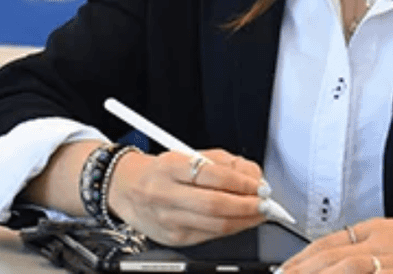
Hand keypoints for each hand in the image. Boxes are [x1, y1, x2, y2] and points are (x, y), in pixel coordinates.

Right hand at [106, 148, 267, 245]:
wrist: (127, 189)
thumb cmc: (162, 170)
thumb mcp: (189, 154)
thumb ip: (224, 164)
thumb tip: (255, 177)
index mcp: (171, 167)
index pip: (212, 175)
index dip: (241, 182)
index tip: (259, 184)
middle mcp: (166, 194)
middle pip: (216, 205)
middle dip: (248, 206)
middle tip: (266, 203)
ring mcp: (169, 220)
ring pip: (216, 225)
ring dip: (245, 220)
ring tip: (259, 213)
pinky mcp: (174, 238)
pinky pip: (210, 236)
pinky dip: (231, 228)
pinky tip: (241, 221)